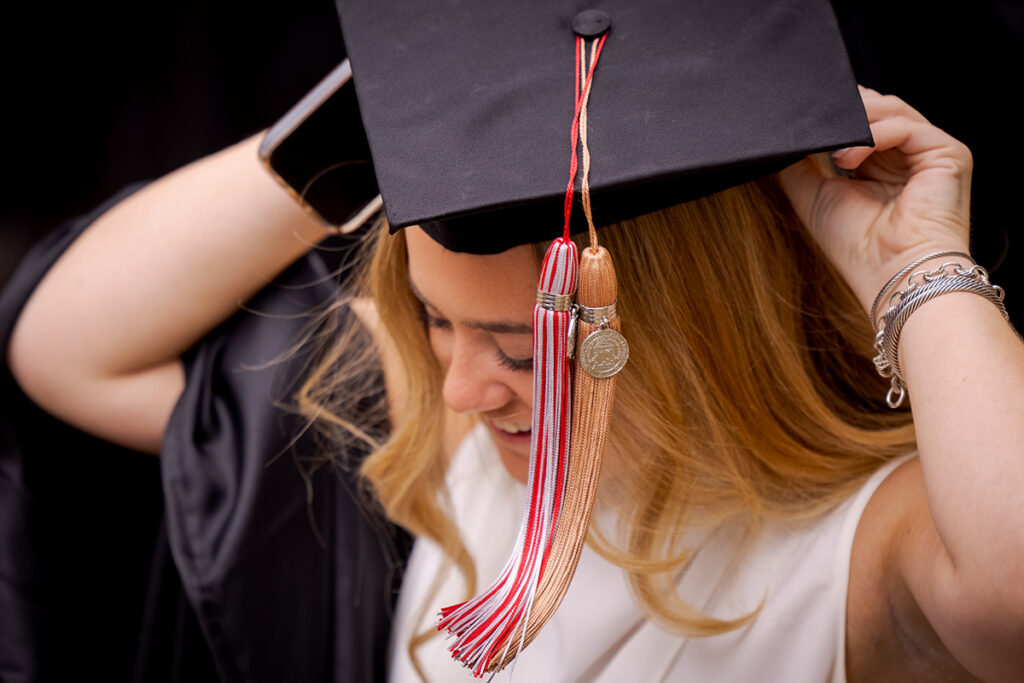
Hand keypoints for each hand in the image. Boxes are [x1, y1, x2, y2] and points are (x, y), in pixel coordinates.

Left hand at [777, 87, 972, 313]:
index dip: (833, 117)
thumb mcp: (813, 195)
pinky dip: (874, 135)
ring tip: (829, 145)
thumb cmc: (857, 248)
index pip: (859, 121)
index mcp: (880, 162)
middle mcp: (907, 154)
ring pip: (890, 111)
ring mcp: (930, 152)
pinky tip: (848, 157)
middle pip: (876, 108)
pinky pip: (906, 127)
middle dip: (843, 111)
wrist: (892, 277)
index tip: (800, 123)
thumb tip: (785, 136)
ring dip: (854, 123)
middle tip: (811, 123)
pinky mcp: (949, 154)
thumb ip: (801, 162)